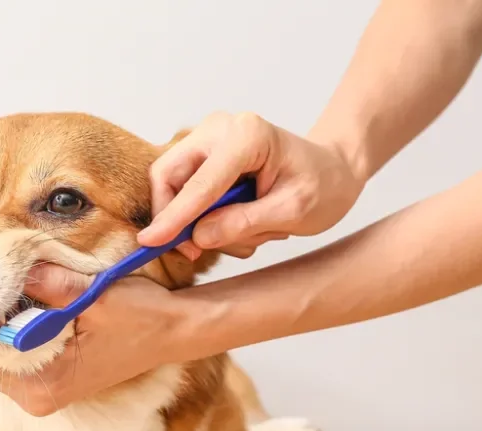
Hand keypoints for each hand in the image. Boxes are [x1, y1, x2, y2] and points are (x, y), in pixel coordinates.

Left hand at [0, 264, 213, 416]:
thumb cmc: (141, 315)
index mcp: (44, 384)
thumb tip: (5, 264)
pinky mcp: (48, 382)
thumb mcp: (94, 294)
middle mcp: (37, 397)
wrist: (174, 332)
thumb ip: (49, 282)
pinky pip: (9, 354)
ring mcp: (42, 392)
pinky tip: (0, 301)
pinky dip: (2, 328)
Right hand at [139, 111, 366, 259]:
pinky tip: (234, 222)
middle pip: (168, 175)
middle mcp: (219, 129)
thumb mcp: (294, 212)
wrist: (332, 170)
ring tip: (242, 233)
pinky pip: (183, 190)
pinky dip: (199, 215)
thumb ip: (244, 223)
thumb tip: (198, 236)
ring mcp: (207, 140)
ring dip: (194, 219)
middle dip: (174, 216)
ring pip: (172, 186)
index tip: (149, 242)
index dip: (173, 217)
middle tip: (194, 250)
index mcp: (247, 136)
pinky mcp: (203, 156)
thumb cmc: (322, 185)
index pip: (199, 184)